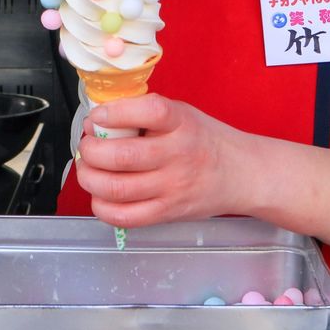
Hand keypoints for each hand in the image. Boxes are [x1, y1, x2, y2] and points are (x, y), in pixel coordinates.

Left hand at [75, 94, 253, 227]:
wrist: (242, 174)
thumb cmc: (206, 141)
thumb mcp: (182, 114)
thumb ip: (144, 114)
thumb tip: (99, 121)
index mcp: (181, 123)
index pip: (148, 112)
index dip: (114, 113)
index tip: (98, 116)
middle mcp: (177, 156)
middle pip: (122, 156)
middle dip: (91, 149)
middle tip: (88, 144)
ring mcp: (172, 188)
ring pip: (116, 188)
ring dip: (89, 177)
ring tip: (89, 168)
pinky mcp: (167, 213)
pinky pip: (124, 217)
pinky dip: (101, 206)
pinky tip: (100, 194)